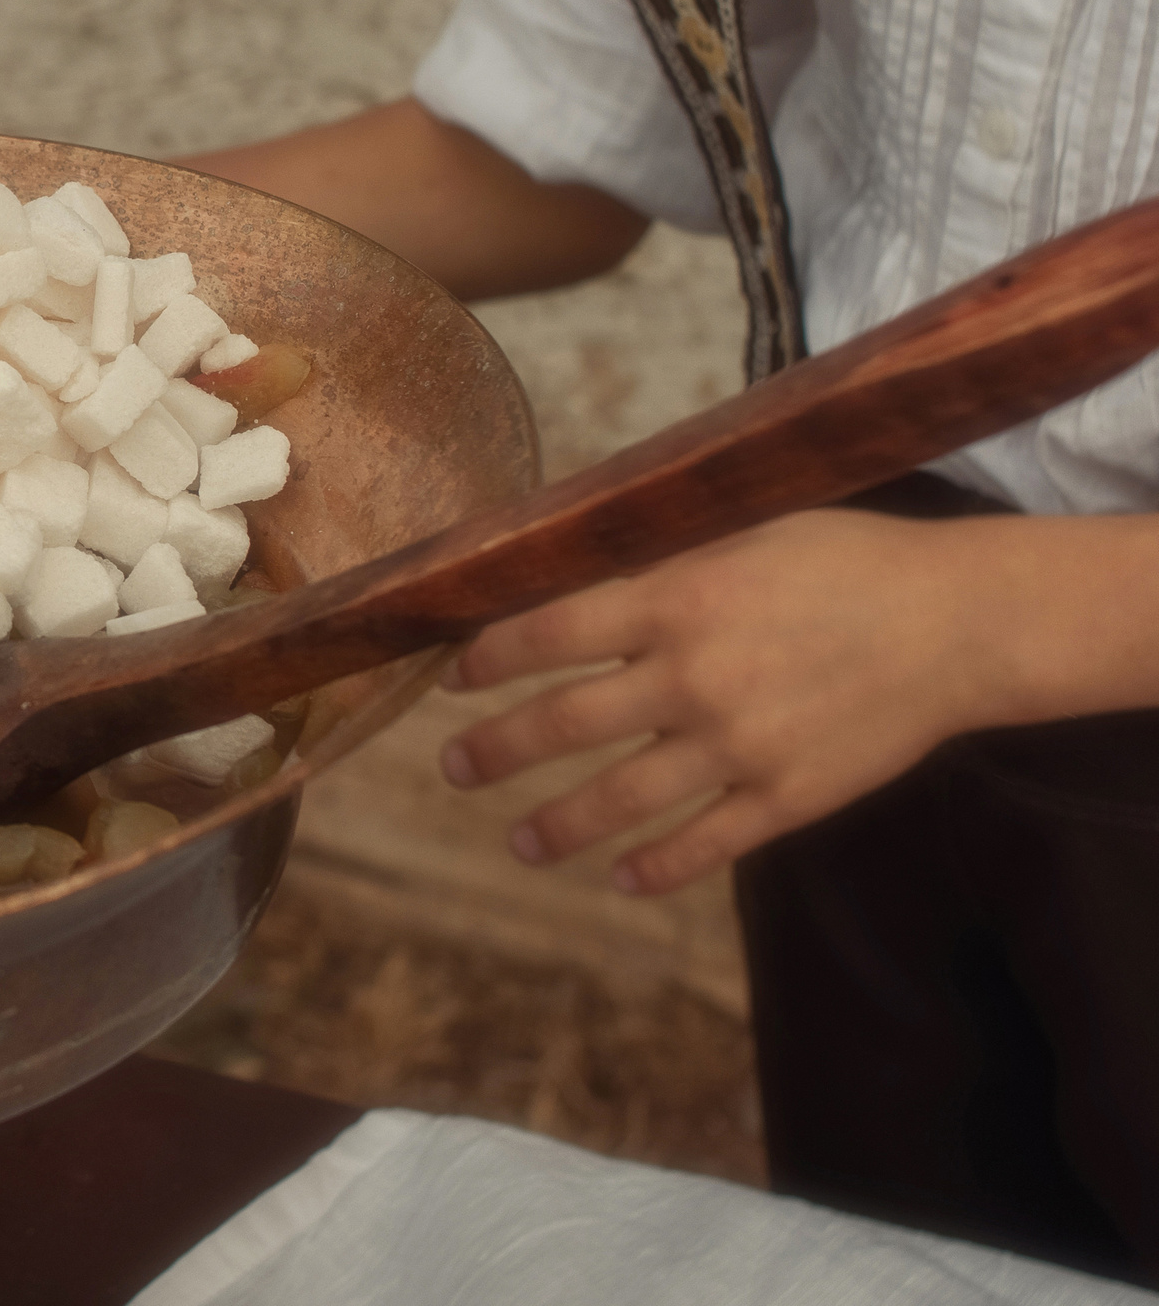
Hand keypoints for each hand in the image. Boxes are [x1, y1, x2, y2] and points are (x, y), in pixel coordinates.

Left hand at [437, 510, 1018, 894]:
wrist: (960, 623)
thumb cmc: (848, 559)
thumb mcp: (742, 533)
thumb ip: (658, 561)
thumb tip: (567, 566)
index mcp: (676, 597)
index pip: (548, 633)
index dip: (488, 659)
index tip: (452, 677)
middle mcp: (694, 677)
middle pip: (563, 723)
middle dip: (496, 750)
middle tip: (454, 768)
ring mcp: (738, 746)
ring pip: (618, 799)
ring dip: (556, 825)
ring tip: (519, 841)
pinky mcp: (785, 797)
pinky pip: (703, 845)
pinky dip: (654, 867)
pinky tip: (620, 879)